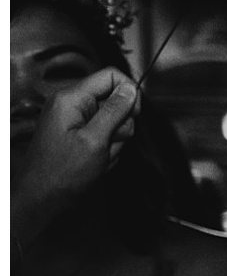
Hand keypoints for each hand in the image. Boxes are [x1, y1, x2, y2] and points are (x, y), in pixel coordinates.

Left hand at [14, 68, 137, 244]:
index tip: (134, 114)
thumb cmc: (61, 173)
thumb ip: (114, 111)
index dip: (129, 92)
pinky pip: (105, 135)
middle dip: (121, 125)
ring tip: (100, 158)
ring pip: (114, 122)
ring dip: (115, 142)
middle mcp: (71, 105)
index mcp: (71, 99)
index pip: (111, 76)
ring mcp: (74, 120)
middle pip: (115, 101)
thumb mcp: (95, 140)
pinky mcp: (78, 134)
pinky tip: (97, 162)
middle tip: (108, 144)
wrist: (42, 199)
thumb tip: (130, 89)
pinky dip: (107, 149)